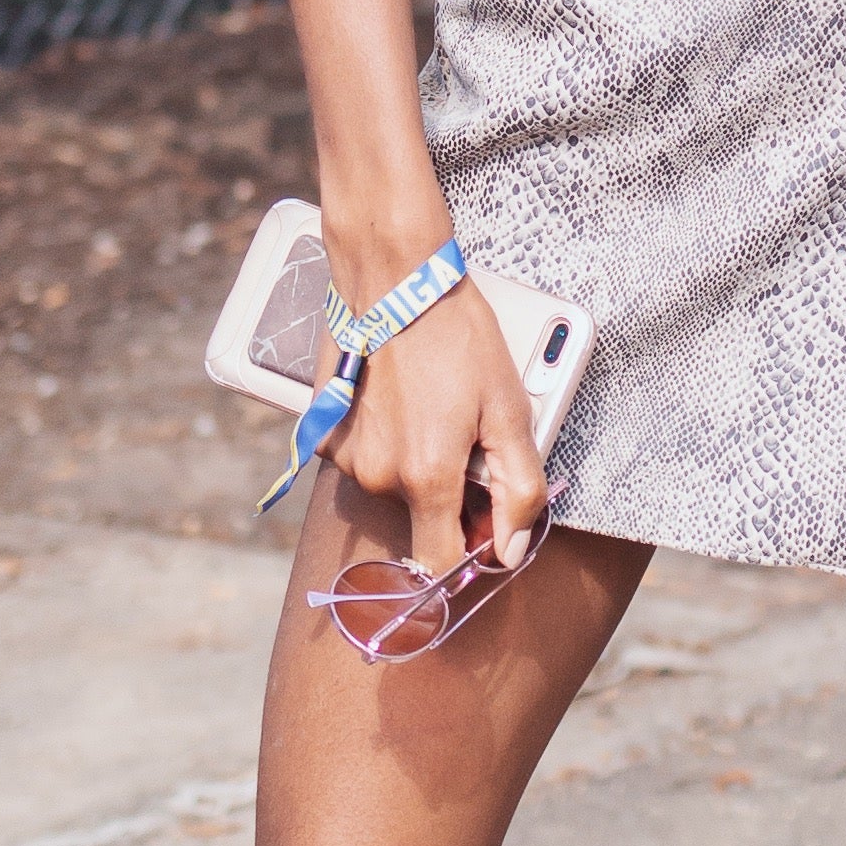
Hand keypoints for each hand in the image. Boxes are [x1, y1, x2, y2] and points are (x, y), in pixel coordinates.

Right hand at [327, 272, 545, 572]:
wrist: (393, 279)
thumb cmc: (457, 337)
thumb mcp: (508, 408)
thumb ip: (519, 488)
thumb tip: (513, 550)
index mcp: (426, 479)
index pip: (438, 566)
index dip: (468, 554)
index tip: (485, 527)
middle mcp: (378, 477)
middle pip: (421, 520)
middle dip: (450, 495)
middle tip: (468, 435)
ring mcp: (347, 456)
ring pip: (394, 488)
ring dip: (418, 465)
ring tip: (434, 407)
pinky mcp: (326, 433)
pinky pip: (368, 459)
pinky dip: (388, 442)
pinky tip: (402, 400)